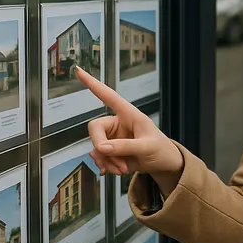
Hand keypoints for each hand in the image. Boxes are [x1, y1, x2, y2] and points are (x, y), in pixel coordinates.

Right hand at [75, 66, 183, 186]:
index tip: (79, 71)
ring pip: (96, 146)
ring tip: (123, 169)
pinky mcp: (111, 151)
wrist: (163, 165)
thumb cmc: (161, 149)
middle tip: (115, 163)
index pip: (108, 96)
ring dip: (106, 161)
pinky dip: (106, 166)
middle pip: (94, 128)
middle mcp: (117, 123)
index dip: (93, 84)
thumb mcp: (147, 147)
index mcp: (128, 114)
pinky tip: (114, 171)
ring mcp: (113, 137)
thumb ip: (125, 146)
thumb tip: (102, 148)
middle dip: (101, 147)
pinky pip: (99, 157)